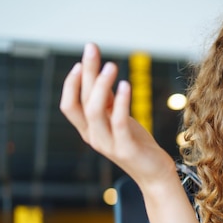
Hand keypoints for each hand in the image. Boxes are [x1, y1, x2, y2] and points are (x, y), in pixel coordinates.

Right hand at [59, 43, 174, 188]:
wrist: (154, 174)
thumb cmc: (136, 145)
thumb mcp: (119, 120)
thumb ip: (108, 102)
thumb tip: (101, 74)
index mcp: (88, 130)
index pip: (69, 105)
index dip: (71, 83)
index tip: (82, 61)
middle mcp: (93, 137)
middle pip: (81, 101)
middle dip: (86, 72)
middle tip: (93, 48)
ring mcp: (108, 144)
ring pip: (94, 111)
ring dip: (101, 85)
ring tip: (111, 65)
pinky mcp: (126, 148)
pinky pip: (119, 122)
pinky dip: (121, 101)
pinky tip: (126, 85)